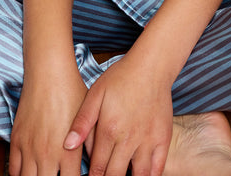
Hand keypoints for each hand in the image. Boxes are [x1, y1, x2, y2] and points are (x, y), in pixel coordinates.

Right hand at [9, 62, 87, 174]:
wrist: (49, 72)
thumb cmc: (71, 90)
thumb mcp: (88, 117)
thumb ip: (90, 143)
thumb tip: (94, 161)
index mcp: (69, 152)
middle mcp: (48, 154)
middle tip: (57, 175)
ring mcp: (30, 148)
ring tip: (45, 174)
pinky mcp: (17, 140)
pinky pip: (14, 170)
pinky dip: (21, 174)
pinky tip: (29, 171)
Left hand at [64, 55, 173, 175]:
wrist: (152, 66)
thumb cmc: (122, 77)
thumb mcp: (96, 94)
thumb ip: (82, 121)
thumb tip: (67, 146)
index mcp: (109, 129)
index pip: (97, 167)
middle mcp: (128, 139)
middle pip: (115, 175)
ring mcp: (148, 140)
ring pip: (138, 175)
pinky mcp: (163, 138)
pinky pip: (158, 167)